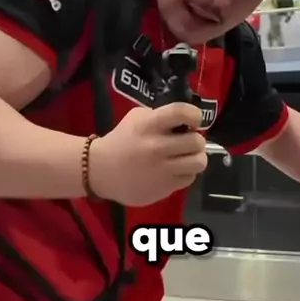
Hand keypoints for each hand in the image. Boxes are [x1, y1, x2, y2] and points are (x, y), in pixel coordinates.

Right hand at [86, 102, 206, 206]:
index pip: (182, 112)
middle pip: (197, 141)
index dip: (194, 115)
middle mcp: (157, 147)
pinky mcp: (163, 188)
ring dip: (196, 158)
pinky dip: (185, 174)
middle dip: (196, 140)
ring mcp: (162, 169)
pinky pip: (189, 178)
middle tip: (187, 143)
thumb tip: (184, 122)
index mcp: (150, 125)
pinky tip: (174, 171)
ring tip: (186, 158)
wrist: (100, 170)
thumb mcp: (135, 118)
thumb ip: (159, 116)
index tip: (192, 121)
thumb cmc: (121, 141)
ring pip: (199, 162)